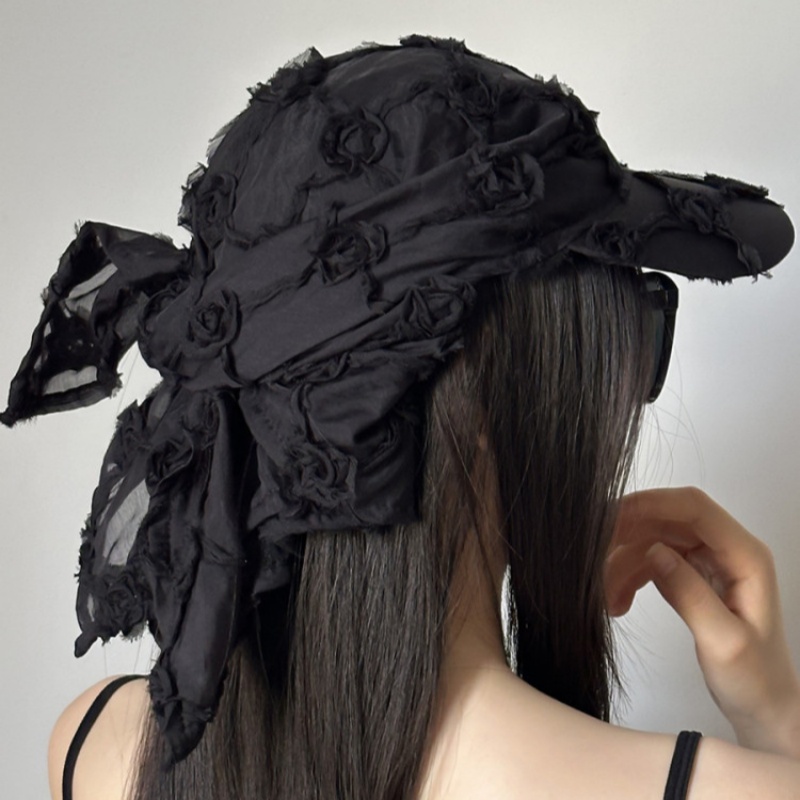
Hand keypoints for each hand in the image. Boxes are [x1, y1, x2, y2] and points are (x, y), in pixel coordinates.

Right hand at [605, 487, 799, 757]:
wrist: (763, 706)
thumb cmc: (755, 680)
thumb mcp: (724, 642)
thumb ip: (691, 594)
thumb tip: (655, 552)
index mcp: (746, 556)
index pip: (695, 509)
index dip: (652, 504)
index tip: (612, 516)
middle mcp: (726, 550)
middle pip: (667, 519)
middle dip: (627, 534)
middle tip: (595, 555)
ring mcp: (707, 561)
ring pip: (653, 540)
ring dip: (623, 562)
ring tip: (605, 595)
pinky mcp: (690, 574)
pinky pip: (651, 560)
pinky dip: (629, 575)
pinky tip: (617, 601)